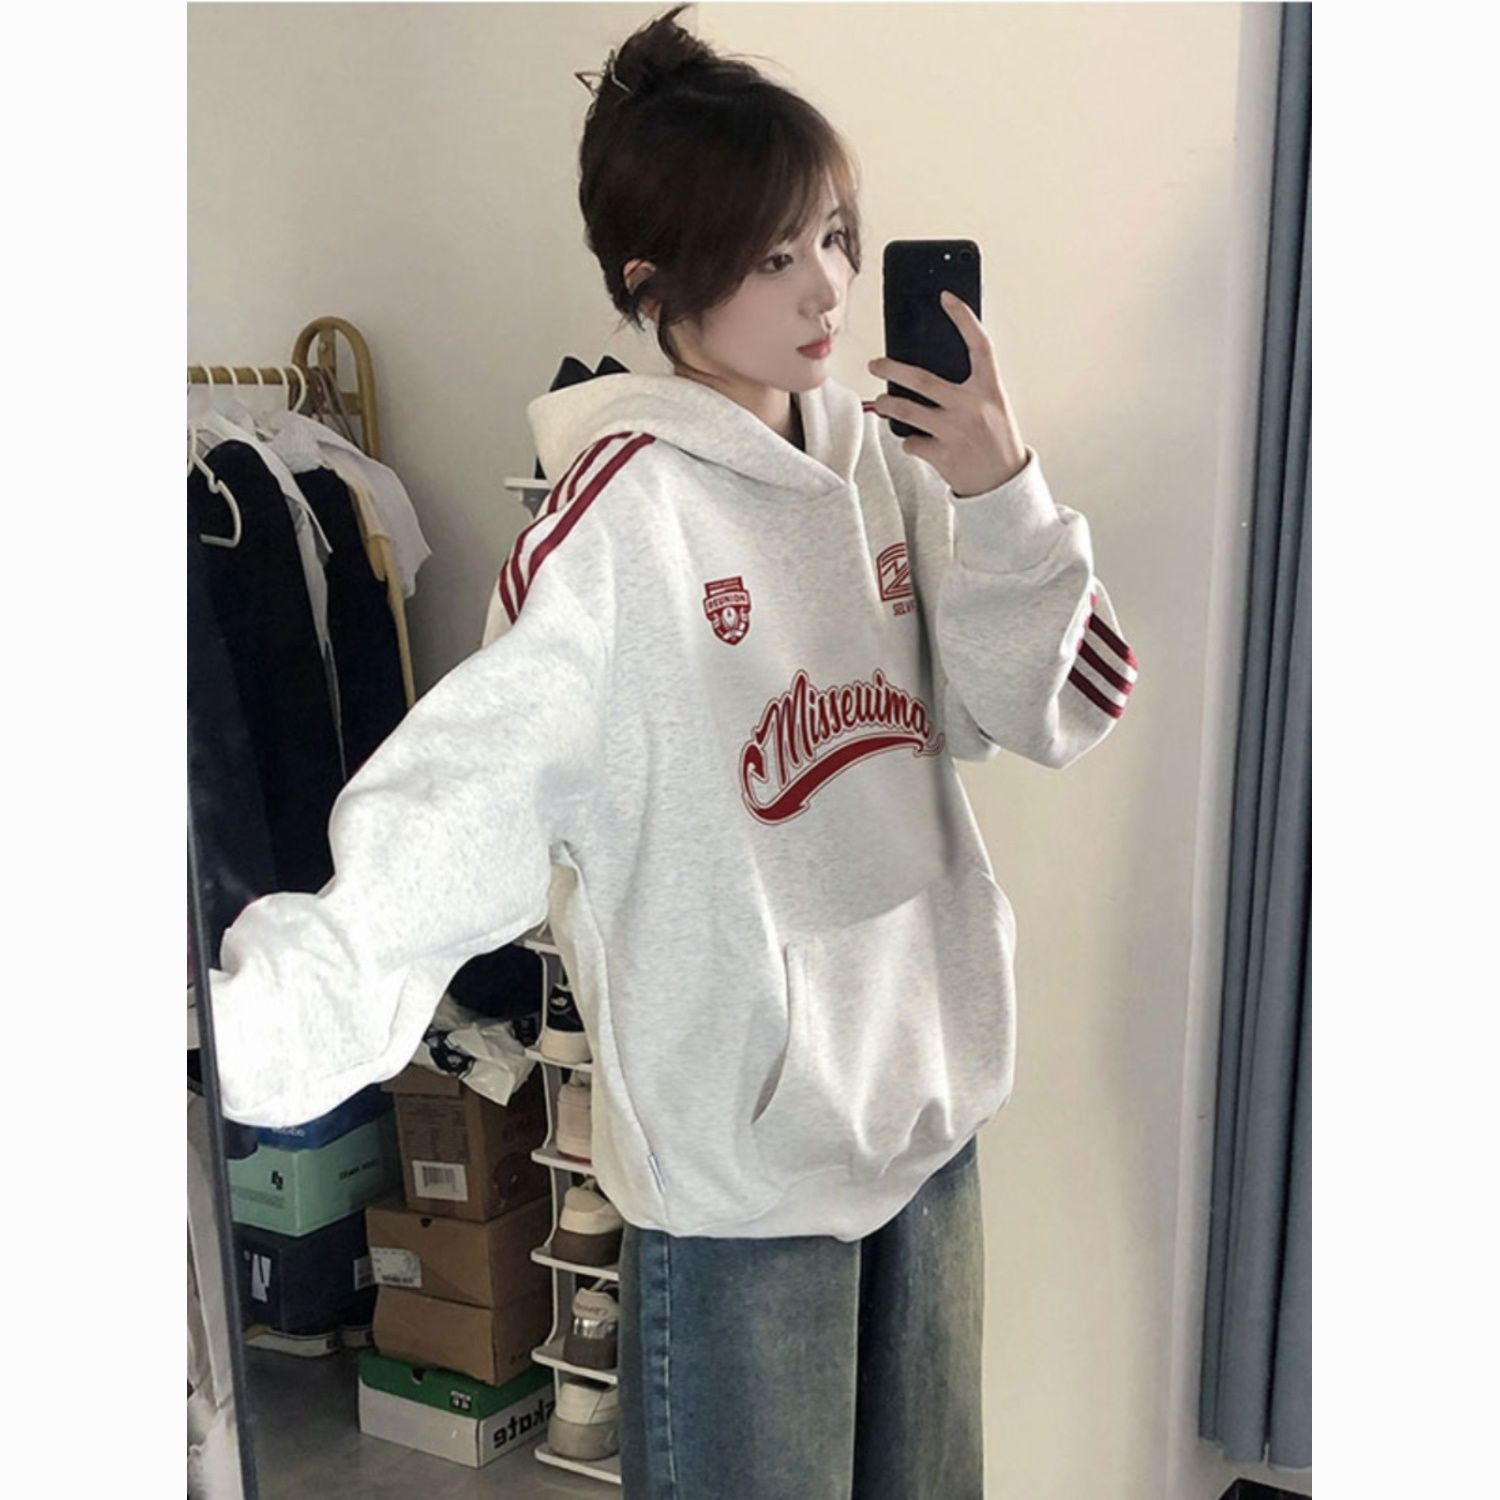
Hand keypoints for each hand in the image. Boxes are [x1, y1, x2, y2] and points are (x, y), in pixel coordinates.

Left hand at [867, 290, 1027, 497]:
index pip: (979, 345)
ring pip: (907, 411)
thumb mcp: (993, 407)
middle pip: (923, 380)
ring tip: (881, 403)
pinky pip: (911, 442)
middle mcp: (972, 407)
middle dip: (892, 369)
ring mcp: (955, 432)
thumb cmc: (996, 442)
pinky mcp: (942, 455)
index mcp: (990, 389)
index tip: (947, 298)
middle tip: (875, 363)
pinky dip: (909, 441)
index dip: (964, 318)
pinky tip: (915, 442)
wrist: (1003, 484)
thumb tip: (929, 373)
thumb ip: (970, 388)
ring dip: (887, 405)